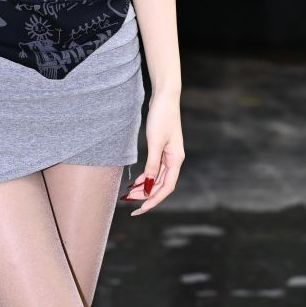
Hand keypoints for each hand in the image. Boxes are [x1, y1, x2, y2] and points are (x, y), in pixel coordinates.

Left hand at [120, 93, 184, 215]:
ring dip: (144, 186)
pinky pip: (154, 168)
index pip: (166, 187)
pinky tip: (135, 181)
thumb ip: (152, 165)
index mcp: (176, 160)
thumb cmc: (162, 117)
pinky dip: (145, 176)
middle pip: (161, 184)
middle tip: (129, 202)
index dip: (154, 200)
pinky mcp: (162, 148)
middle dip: (146, 195)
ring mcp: (168, 154)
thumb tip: (148, 186)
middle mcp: (174, 160)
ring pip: (156, 177)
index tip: (141, 209)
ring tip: (129, 194)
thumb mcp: (155, 142)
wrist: (164, 97)